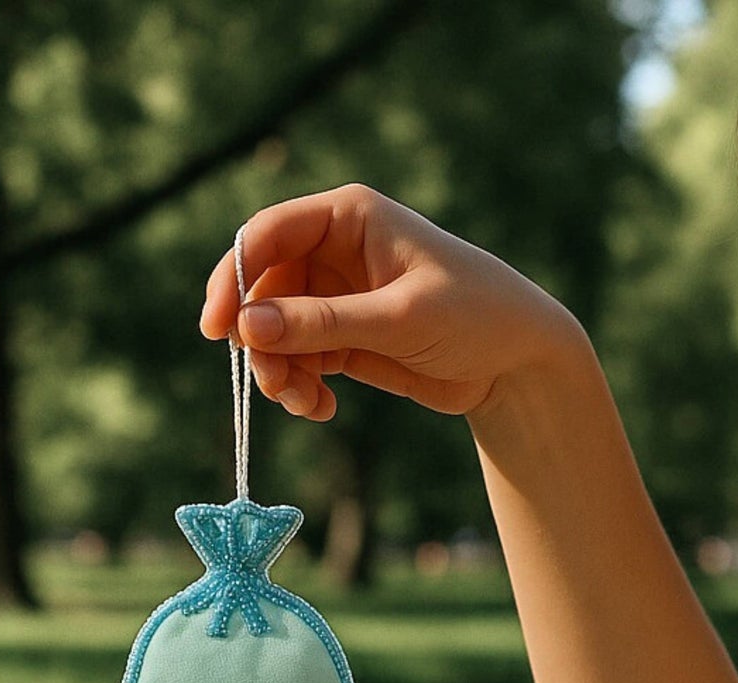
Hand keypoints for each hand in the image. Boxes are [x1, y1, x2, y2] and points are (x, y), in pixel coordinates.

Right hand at [198, 182, 585, 422]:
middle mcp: (334, 252)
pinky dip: (300, 388)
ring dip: (278, 370)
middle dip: (258, 338)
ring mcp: (335, 297)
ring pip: (275, 332)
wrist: (519, 361)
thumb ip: (324, 323)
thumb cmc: (474, 315)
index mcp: (348, 217)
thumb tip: (248, 328)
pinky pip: (299, 361)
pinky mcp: (343, 339)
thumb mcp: (400, 318)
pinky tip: (321, 409)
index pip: (267, 235)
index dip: (233, 278)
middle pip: (261, 289)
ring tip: (304, 403)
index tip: (218, 330)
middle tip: (271, 382)